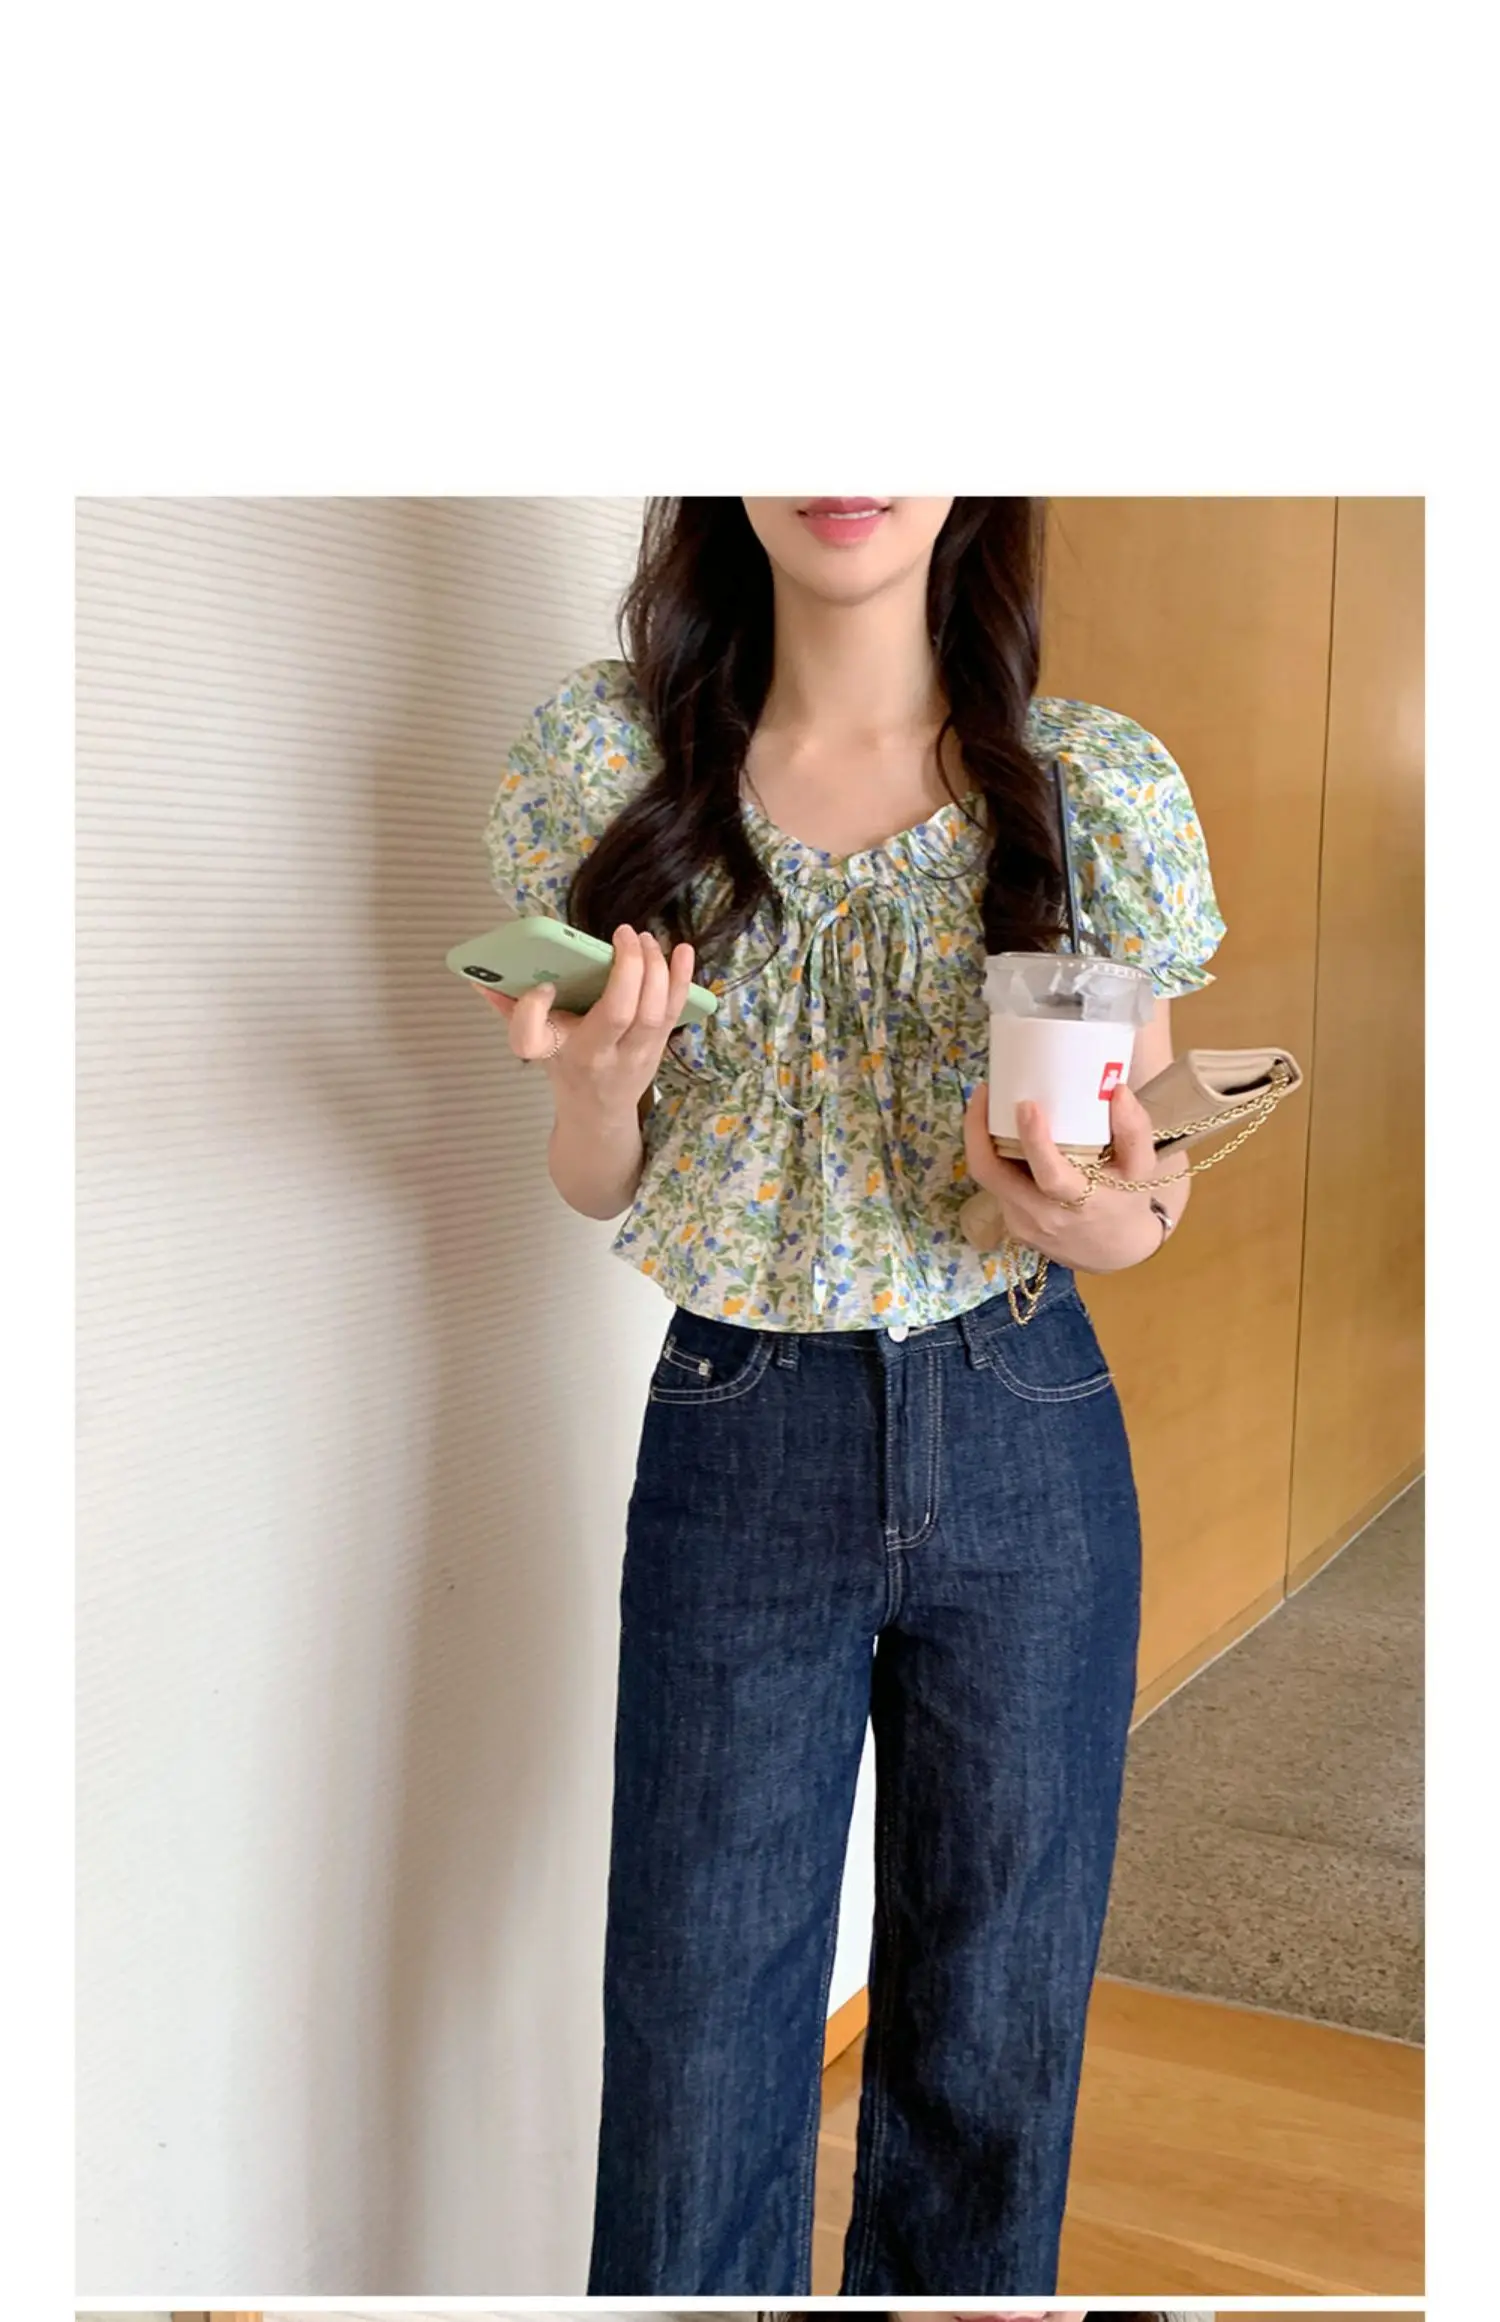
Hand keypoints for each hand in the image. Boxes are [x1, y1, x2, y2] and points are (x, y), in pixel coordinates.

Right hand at [475, 924, 695, 1123]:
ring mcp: (637, 1053)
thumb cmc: (566, 1068)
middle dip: (626, 969)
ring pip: (654, 1012)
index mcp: (565, 1052)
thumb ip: (513, 1013)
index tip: (541, 985)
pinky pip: (675, 1011)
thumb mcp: (535, 1045)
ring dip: (656, 969)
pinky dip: (683, 979)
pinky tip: (683, 951)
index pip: (543, 1035)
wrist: (598, 1111)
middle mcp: (603, 1056)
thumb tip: (480, 980)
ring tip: (646, 939)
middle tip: (623, 934)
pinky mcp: (660, 1045)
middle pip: (620, 1015)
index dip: (536, 1008)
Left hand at [962, 1080, 1180, 1272]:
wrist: (1113, 1251)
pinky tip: (1000, 1134)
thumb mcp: (1141, 1167)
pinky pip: (995, 1186)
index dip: (1035, 1141)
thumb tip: (1117, 1090)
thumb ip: (1133, 1130)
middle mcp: (1043, 1217)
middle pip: (993, 1175)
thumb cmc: (1126, 1200)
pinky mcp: (1012, 1225)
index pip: (1050, 1175)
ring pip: (989, 1178)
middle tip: (984, 1091)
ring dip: (981, 1140)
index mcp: (1080, 1203)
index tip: (1026, 1105)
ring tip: (989, 1104)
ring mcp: (1022, 1224)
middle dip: (977, 1131)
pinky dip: (993, 1157)